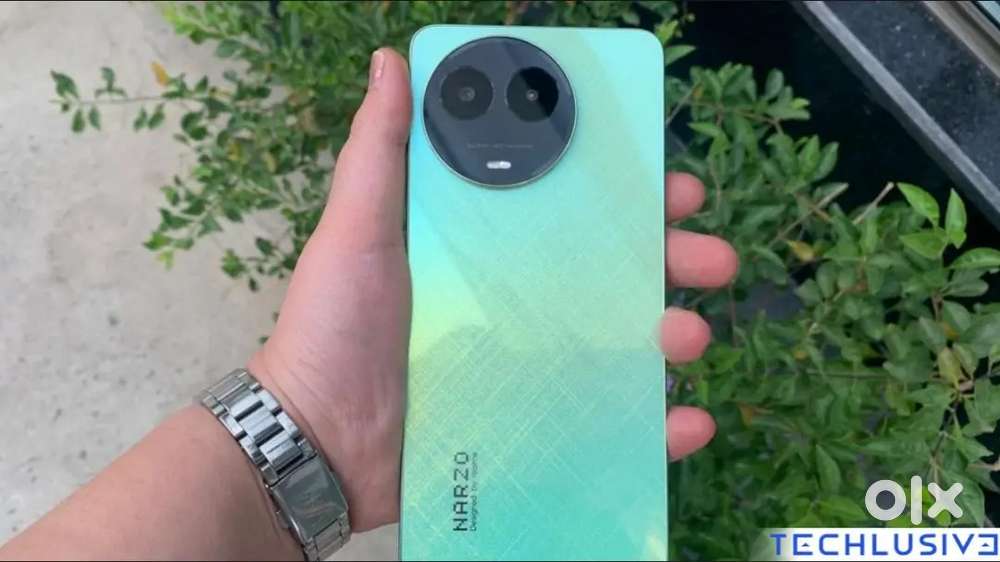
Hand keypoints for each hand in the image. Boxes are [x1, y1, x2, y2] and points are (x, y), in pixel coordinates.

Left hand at [249, 48, 737, 531]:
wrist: (316, 442)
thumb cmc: (333, 328)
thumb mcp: (357, 229)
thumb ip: (378, 151)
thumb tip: (390, 61)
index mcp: (489, 248)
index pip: (574, 209)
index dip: (630, 195)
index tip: (671, 184)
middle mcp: (520, 301)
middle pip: (616, 272)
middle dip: (675, 259)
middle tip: (713, 258)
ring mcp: (532, 367)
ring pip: (625, 344)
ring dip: (675, 334)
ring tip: (689, 336)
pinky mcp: (534, 427)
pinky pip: (611, 426)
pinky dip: (658, 429)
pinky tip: (688, 423)